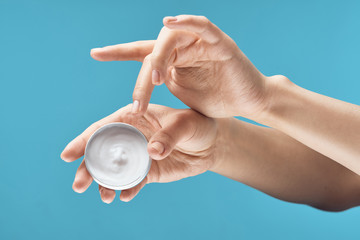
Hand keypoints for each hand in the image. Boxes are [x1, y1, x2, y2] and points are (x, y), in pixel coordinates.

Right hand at [60, 104, 219, 202]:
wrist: (210, 144)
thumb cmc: (196, 125)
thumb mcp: (185, 124)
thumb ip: (168, 135)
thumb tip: (152, 152)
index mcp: (133, 117)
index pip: (103, 128)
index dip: (84, 141)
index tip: (68, 155)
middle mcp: (130, 137)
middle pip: (102, 152)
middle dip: (88, 169)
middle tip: (78, 185)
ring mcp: (137, 156)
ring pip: (114, 171)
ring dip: (105, 184)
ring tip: (105, 197)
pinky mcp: (147, 172)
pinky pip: (133, 182)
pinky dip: (128, 190)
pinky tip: (126, 196)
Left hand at [90, 15, 271, 118]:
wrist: (246, 102)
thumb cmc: (215, 98)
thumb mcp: (183, 96)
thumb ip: (165, 87)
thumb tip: (142, 98)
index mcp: (172, 61)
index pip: (141, 53)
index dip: (118, 52)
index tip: (95, 53)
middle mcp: (182, 48)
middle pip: (153, 53)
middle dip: (143, 79)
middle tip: (138, 104)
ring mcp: (199, 43)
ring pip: (171, 40)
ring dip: (160, 58)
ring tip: (155, 80)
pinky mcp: (220, 43)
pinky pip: (202, 26)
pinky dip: (188, 22)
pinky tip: (171, 21)